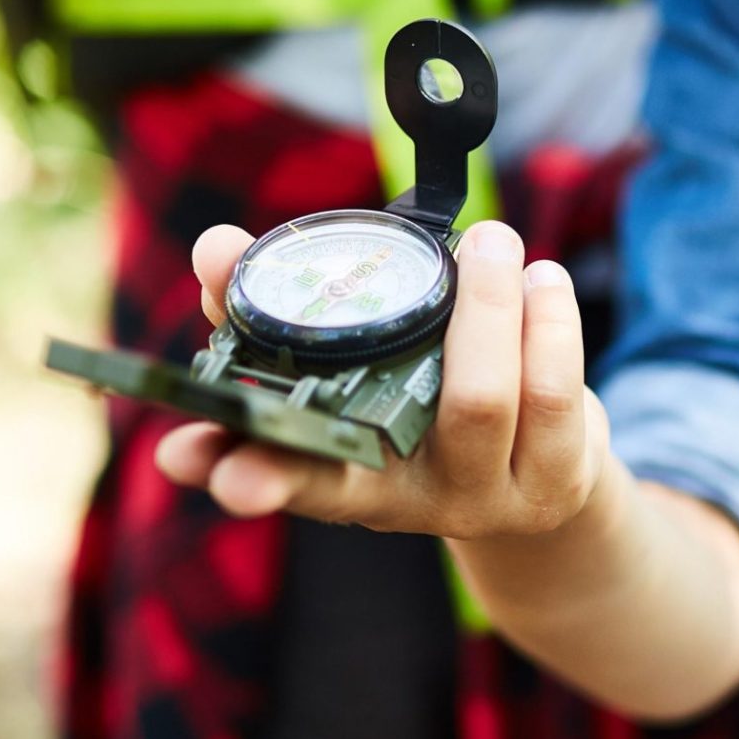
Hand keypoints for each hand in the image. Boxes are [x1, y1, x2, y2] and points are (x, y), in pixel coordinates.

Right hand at [156, 222, 608, 538]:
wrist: (534, 489)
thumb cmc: (424, 409)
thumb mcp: (358, 375)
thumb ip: (281, 310)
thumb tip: (216, 247)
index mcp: (344, 476)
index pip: (282, 477)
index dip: (235, 466)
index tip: (185, 451)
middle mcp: (406, 497)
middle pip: (385, 430)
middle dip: (405, 335)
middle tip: (470, 240)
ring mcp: (482, 497)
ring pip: (483, 399)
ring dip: (498, 302)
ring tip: (498, 241)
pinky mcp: (553, 485)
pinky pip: (554, 398)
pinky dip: (550, 323)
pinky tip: (542, 281)